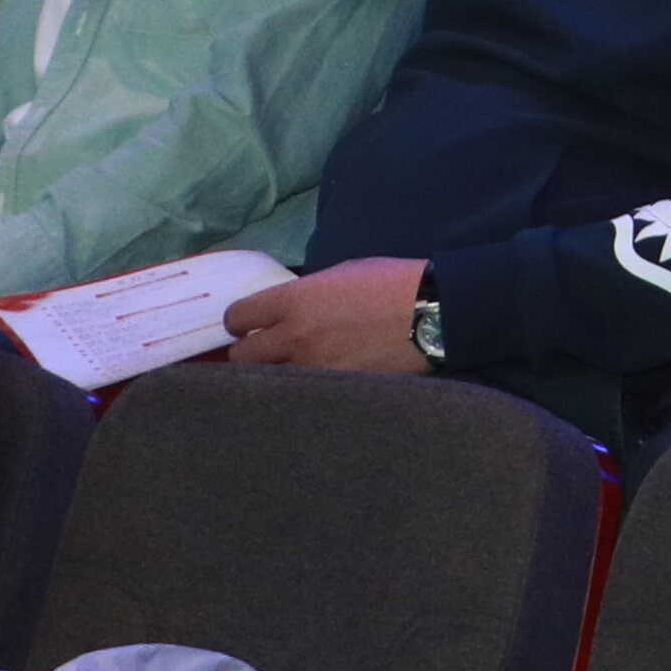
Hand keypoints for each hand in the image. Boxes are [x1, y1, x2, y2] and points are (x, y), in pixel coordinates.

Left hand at [218, 257, 432, 372]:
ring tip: (293, 371)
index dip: (239, 322)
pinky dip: (306, 392)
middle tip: (265, 352)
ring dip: (278, 375)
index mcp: (294, 301)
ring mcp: (314, 369)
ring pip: (271, 382)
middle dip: (250, 353)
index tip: (248, 325)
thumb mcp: (338, 275)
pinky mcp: (336, 391)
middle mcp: (295, 337)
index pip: (237, 317)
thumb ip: (305, 295)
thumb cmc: (390, 282)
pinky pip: (304, 395)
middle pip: (242, 357)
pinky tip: (316, 387)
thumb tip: (287, 310)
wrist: (433, 313)